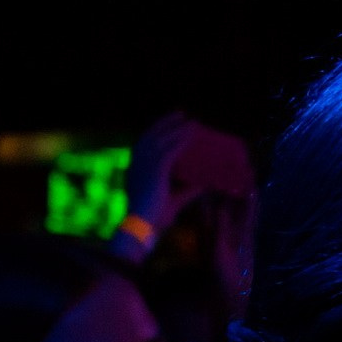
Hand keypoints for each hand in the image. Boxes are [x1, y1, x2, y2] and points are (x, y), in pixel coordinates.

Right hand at [128, 112, 255, 233]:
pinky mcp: (155, 170)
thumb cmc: (154, 218)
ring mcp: (144, 165)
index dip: (157, 131)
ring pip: (162, 139)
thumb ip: (189, 191)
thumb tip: (206, 183)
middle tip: (181, 114)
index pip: (145, 143)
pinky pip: (170, 149)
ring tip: (189, 119)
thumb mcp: (174, 201)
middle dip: (166, 122)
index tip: (170, 124)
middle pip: (152, 135)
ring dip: (176, 127)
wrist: (142, 227)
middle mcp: (137, 163)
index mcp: (135, 169)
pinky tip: (191, 133)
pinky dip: (181, 139)